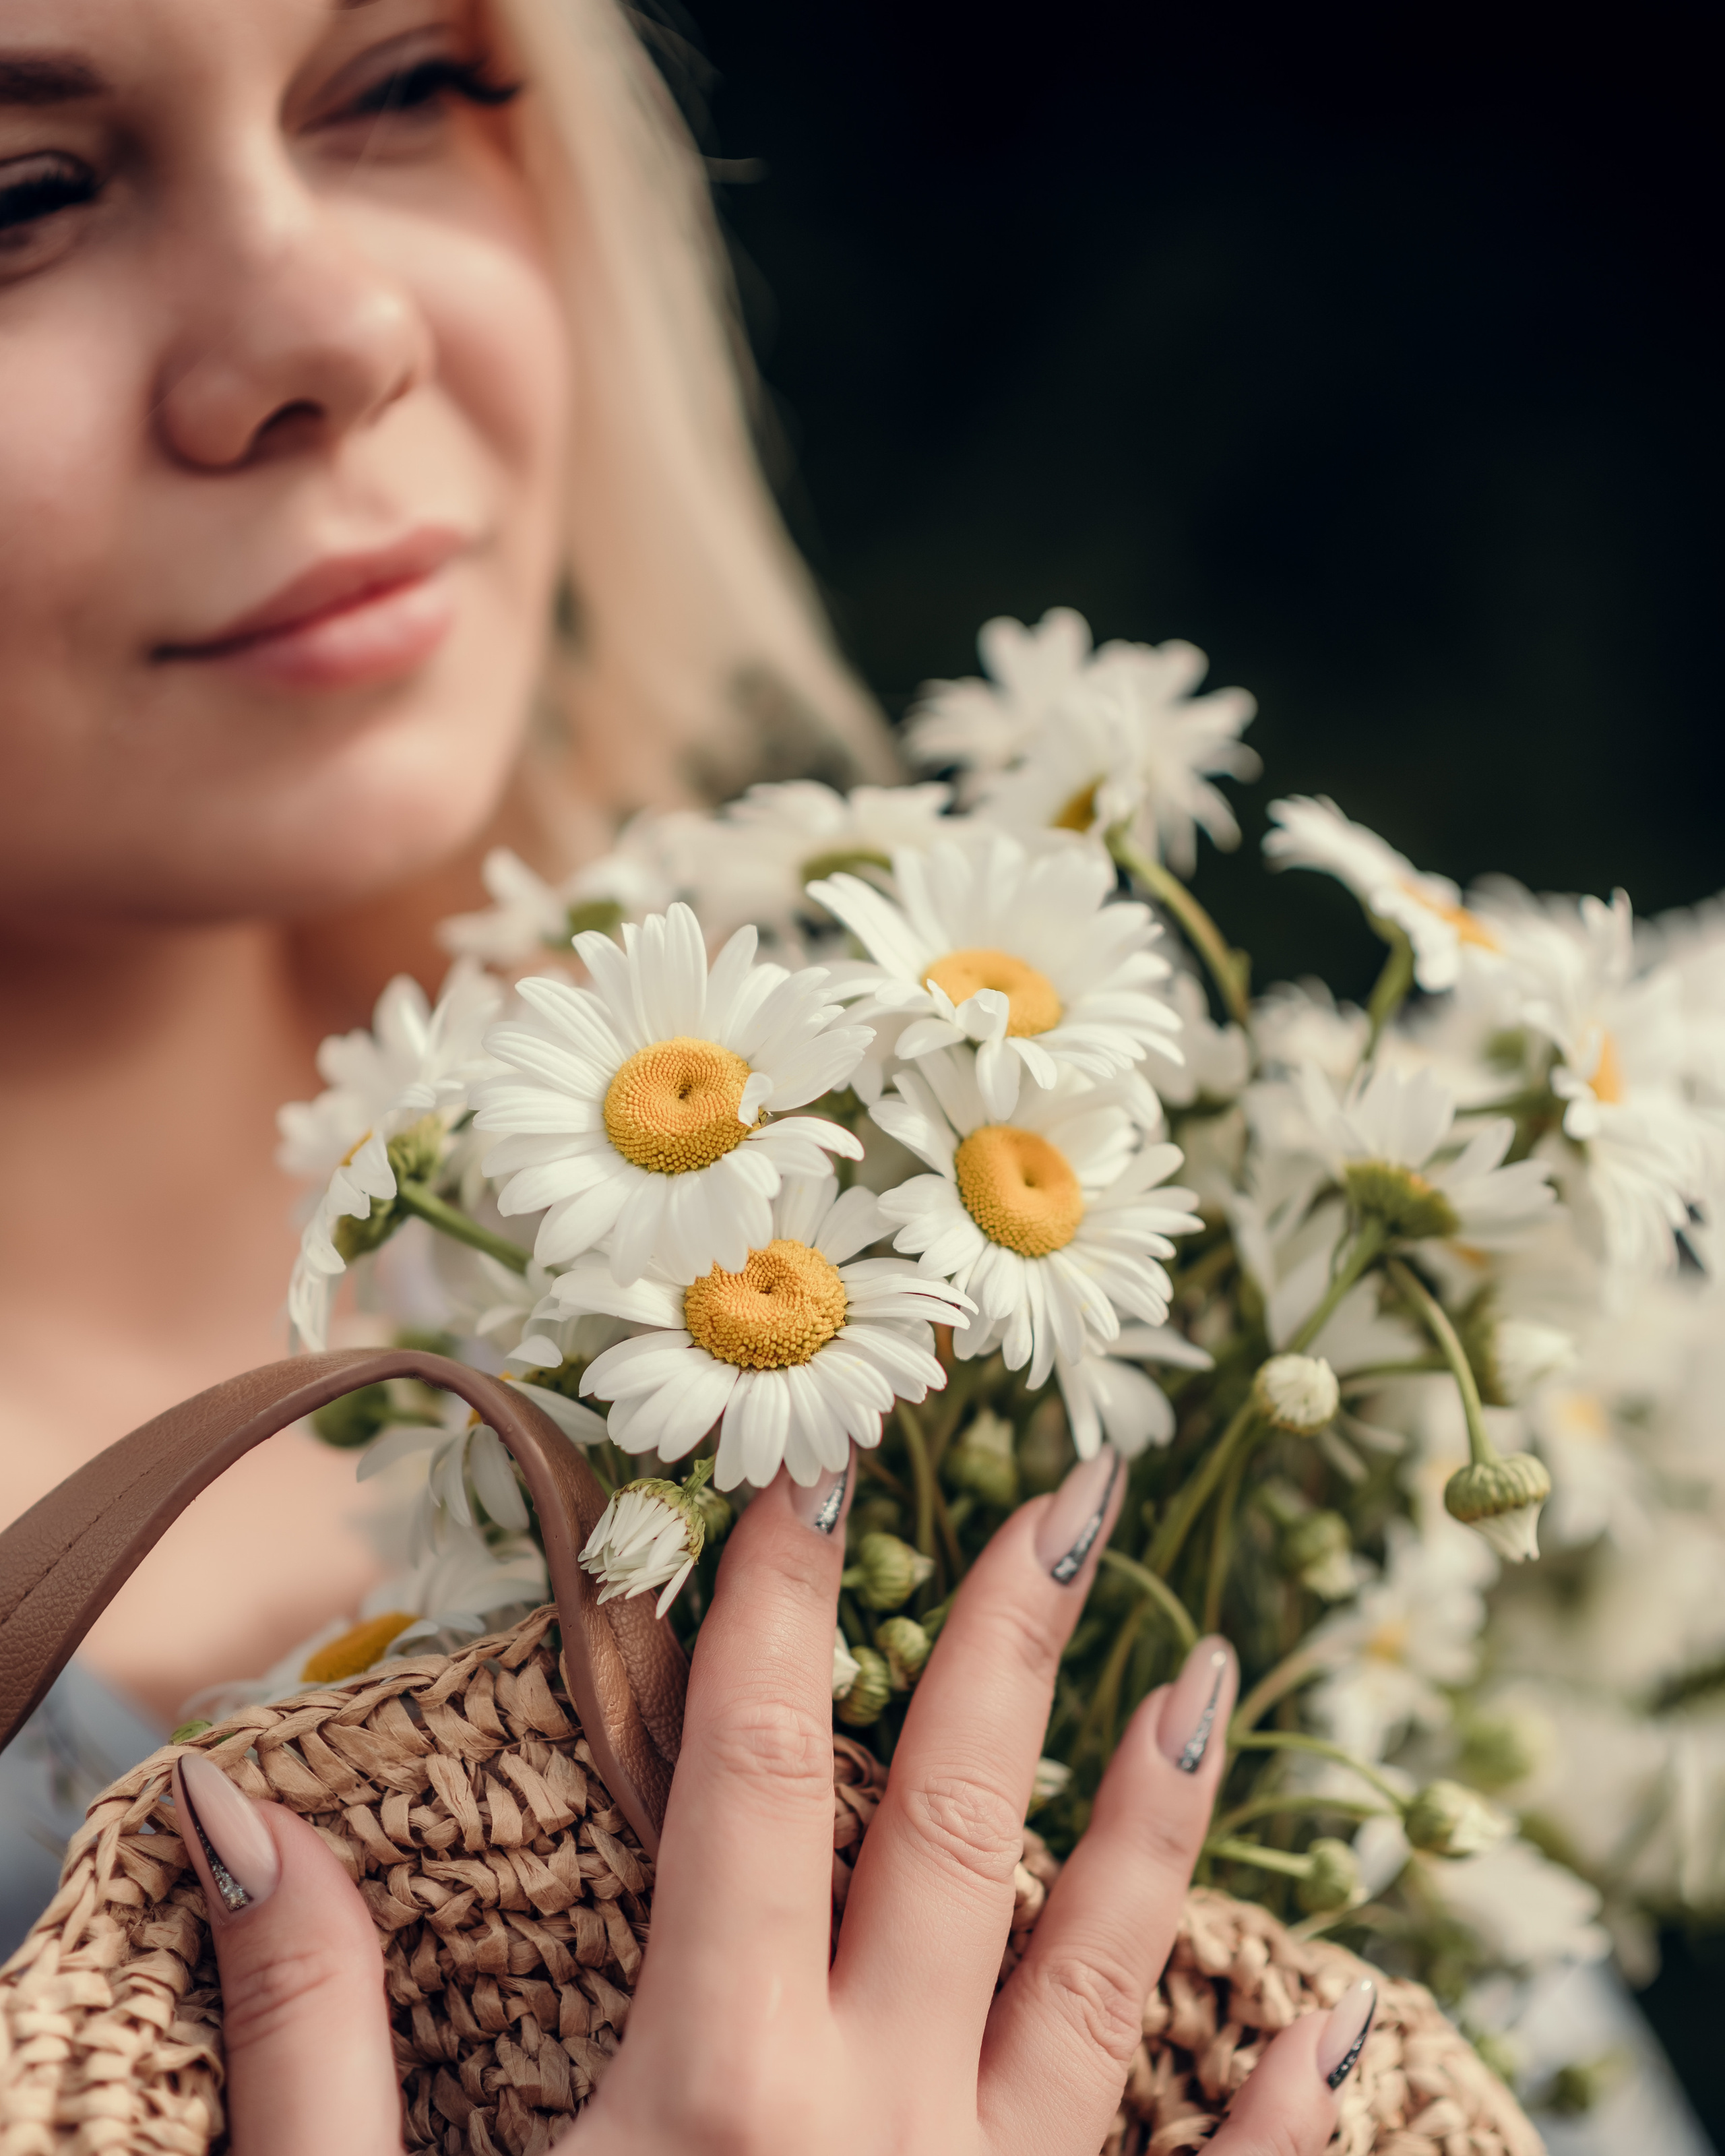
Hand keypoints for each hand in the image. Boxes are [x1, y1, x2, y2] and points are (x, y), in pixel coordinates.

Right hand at [176, 1446, 1372, 2155]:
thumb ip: (313, 2030)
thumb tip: (246, 1816)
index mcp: (712, 2087)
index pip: (748, 1774)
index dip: (776, 1604)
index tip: (819, 1460)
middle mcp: (875, 2129)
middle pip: (953, 1830)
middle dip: (1013, 1645)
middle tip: (1082, 1490)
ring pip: (1097, 1982)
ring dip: (1162, 1821)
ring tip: (1216, 1670)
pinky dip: (1276, 2121)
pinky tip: (1338, 2021)